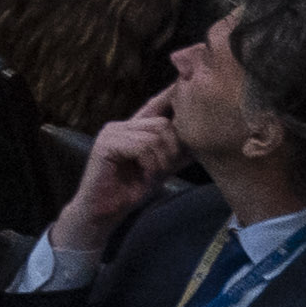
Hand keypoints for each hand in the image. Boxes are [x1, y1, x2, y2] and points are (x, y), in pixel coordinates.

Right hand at [54, 102, 175, 251]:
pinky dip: (149, 165)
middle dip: (172, 149)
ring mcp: (111, 134)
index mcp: (130, 128)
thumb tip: (201, 143)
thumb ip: (175, 154)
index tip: (184, 95)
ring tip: (152, 174)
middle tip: (165, 169)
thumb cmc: (129, 191)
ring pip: (153, 137)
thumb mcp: (160, 169)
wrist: (103, 211)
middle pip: (162, 123)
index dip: (172, 98)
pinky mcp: (105, 146)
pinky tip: (143, 176)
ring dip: (160, 161)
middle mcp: (120, 126)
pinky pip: (141, 147)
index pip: (155, 104)